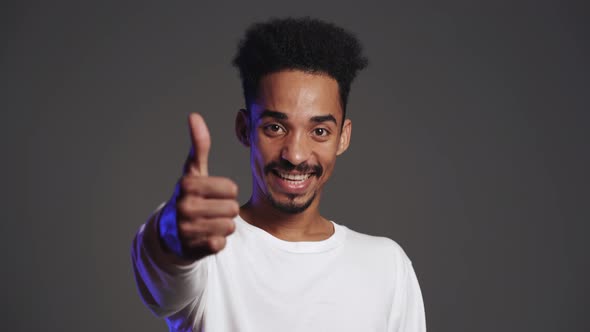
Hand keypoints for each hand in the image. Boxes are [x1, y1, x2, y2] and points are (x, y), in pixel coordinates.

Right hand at [159, 113, 238, 260]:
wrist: (168, 234)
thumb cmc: (188, 197)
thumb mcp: (193, 172)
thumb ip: (199, 146)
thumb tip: (194, 116)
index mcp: (187, 185)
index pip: (231, 189)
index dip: (226, 193)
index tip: (212, 195)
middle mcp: (184, 206)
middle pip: (232, 209)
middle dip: (226, 211)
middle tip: (210, 211)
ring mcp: (187, 229)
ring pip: (230, 227)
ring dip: (223, 227)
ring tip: (207, 224)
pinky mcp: (192, 249)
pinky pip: (221, 244)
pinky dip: (216, 242)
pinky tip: (203, 237)